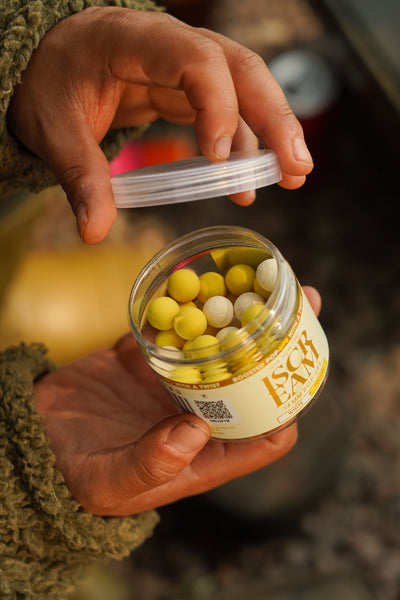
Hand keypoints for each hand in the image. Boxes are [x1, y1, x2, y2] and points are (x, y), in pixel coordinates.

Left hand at [8, 8, 312, 244]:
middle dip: (274, 117)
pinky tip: (251, 180)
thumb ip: (79, 175)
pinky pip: (228, 112)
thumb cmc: (52, 84)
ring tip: (292, 176)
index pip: (194, 58)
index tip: (219, 158)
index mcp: (134, 39)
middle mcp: (171, 46)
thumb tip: (94, 231)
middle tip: (296, 165)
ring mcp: (185, 67)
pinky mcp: (188, 91)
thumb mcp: (53, 127)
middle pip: (239, 68)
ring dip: (273, 132)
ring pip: (245, 88)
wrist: (56, 64)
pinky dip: (245, 145)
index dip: (217, 105)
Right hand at [33, 286, 320, 515]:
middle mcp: (198, 413)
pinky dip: (189, 302)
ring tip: (268, 277)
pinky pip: (175, 325)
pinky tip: (206, 274)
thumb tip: (196, 433)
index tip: (299, 370)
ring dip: (244, 314)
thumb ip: (151, 462)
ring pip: (219, 344)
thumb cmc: (75, 473)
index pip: (263, 438)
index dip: (288, 409)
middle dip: (278, 342)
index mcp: (203, 453)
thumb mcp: (111, 480)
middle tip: (303, 301)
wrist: (33, 436)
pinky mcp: (146, 355)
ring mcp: (173, 381)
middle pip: (252, 378)